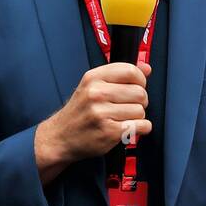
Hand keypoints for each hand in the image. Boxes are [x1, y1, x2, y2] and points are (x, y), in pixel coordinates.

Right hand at [35, 62, 152, 182]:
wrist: (59, 137)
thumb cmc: (79, 112)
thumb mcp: (93, 86)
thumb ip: (121, 75)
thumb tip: (146, 68)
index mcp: (93, 78)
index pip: (131, 71)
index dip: (140, 80)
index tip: (136, 87)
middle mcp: (96, 93)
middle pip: (140, 92)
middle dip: (140, 101)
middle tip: (128, 107)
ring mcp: (102, 113)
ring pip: (141, 110)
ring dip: (137, 117)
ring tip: (123, 119)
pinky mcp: (109, 132)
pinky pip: (141, 126)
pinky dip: (141, 128)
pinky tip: (129, 128)